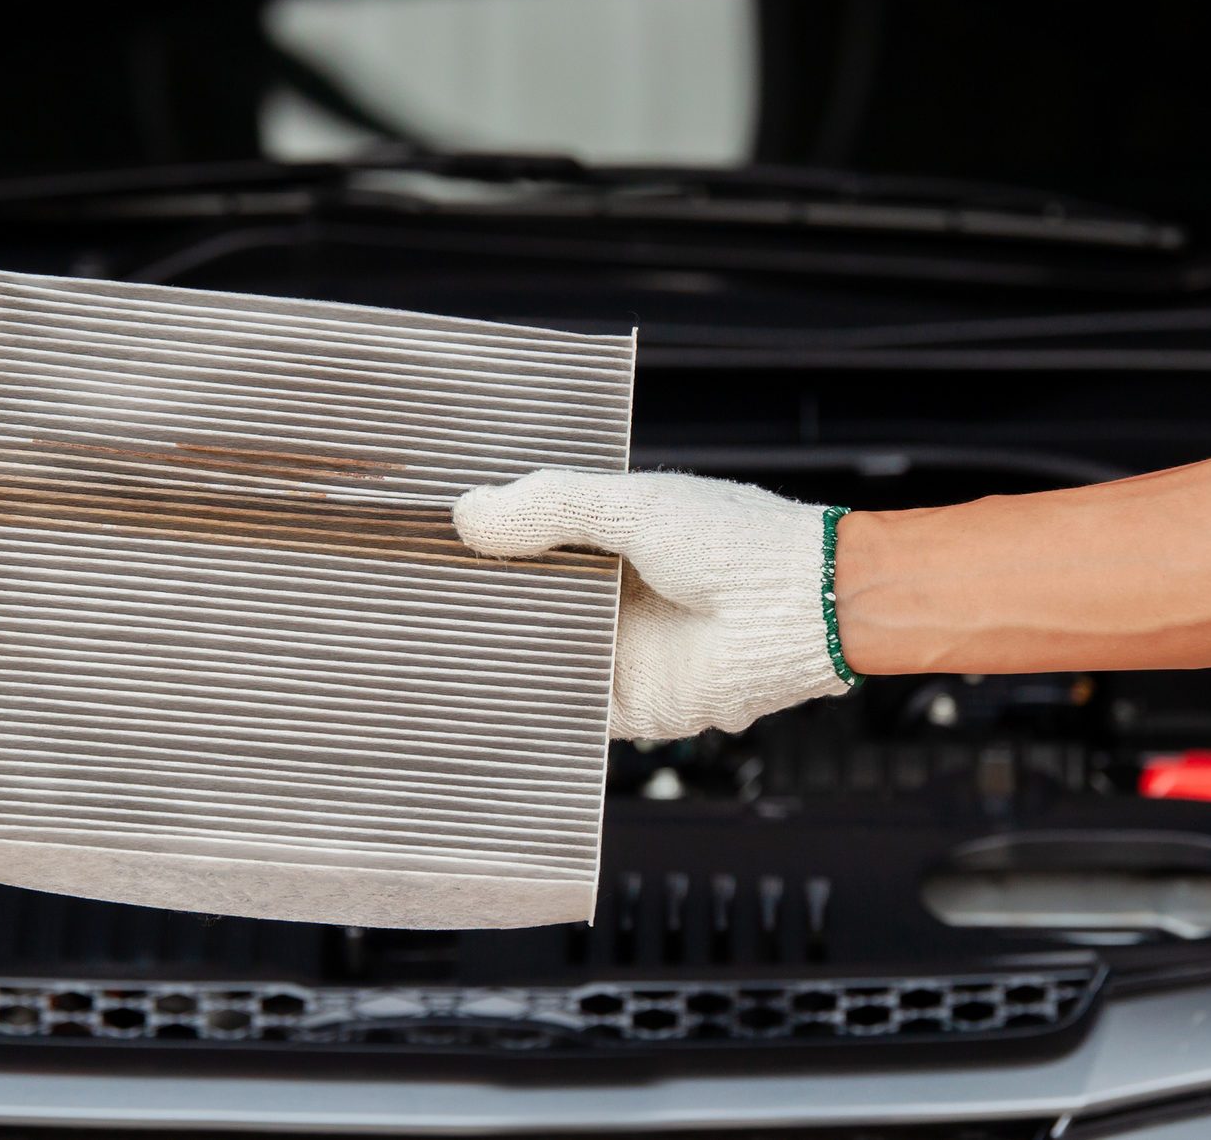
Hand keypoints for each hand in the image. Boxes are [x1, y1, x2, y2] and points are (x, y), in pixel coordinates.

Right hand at [453, 469, 857, 739]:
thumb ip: (551, 509)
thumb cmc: (735, 544)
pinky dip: (526, 698)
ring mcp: (611, 649)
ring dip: (493, 647)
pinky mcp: (621, 703)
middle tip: (412, 588)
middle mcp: (606, 596)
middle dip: (476, 597)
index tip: (426, 534)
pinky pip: (560, 704)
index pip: (525, 539)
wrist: (798, 611)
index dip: (482, 539)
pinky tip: (479, 682)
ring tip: (427, 633)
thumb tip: (465, 514)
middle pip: (520, 600)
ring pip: (531, 653)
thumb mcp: (632, 506)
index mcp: (607, 540)